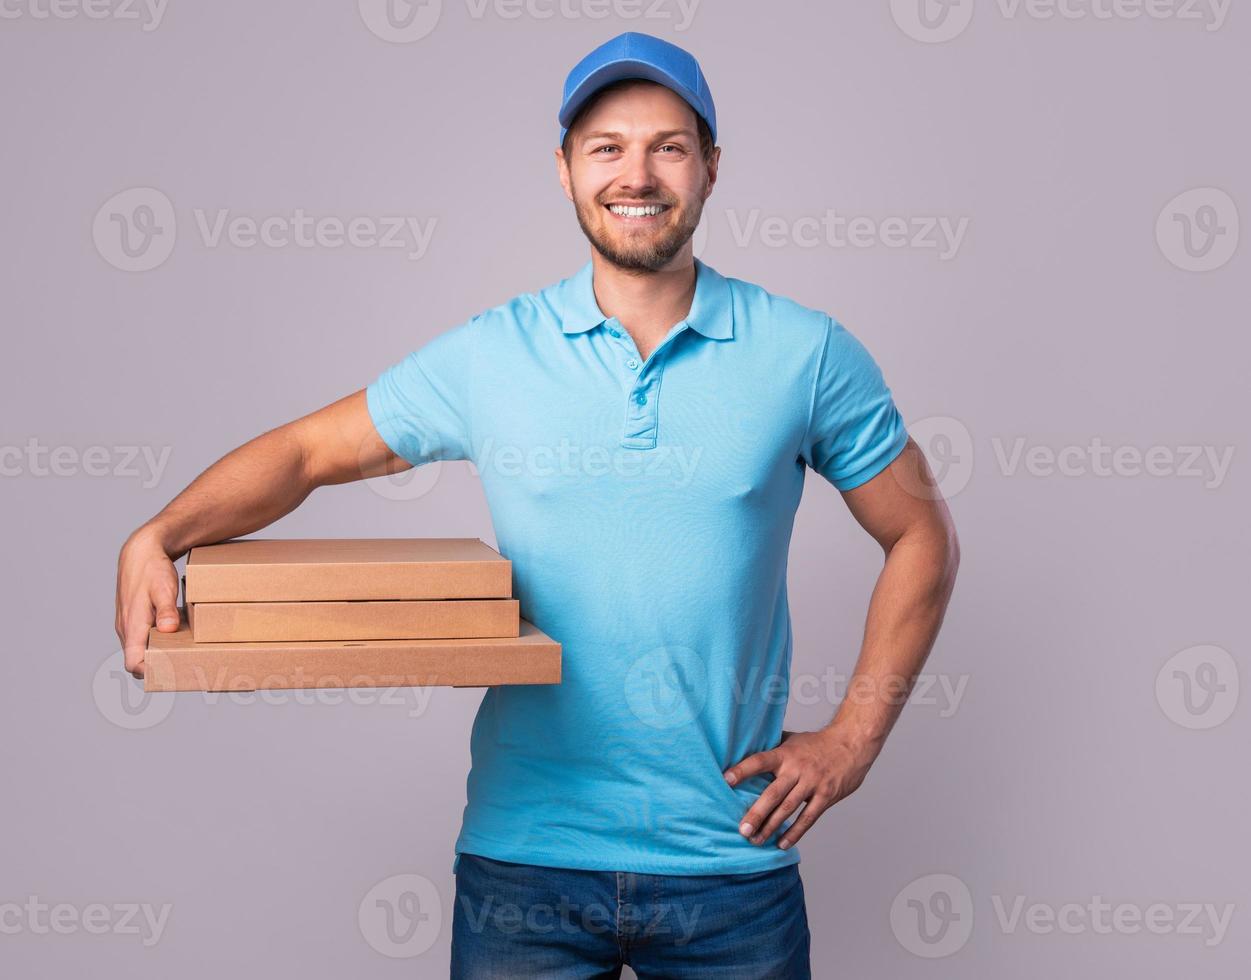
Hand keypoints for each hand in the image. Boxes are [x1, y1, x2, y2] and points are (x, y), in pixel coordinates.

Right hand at [115, 525, 180, 679]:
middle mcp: (126, 628)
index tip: (169, 674)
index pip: (132, 663)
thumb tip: (168, 629)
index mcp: (132, 625)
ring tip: (180, 655)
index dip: (148, 673)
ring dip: (154, 654)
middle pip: (136, 659)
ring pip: (138, 649)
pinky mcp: (133, 617)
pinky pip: (140, 637)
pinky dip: (154, 642)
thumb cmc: (152, 568)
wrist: (141, 551)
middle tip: (181, 669)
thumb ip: (165, 610)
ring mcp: (127, 623)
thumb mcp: (163, 588)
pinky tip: (173, 637)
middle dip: (155, 668)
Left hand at [722, 727, 876, 849]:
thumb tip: (747, 749)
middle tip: (742, 830)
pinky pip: (808, 817)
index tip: (726, 780)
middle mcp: (797, 769)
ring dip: (771, 827)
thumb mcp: (793, 740)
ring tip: (756, 840)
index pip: (760, 761)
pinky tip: (782, 843)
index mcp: (785, 754)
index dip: (743, 770)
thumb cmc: (817, 743)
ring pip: (788, 809)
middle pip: (773, 793)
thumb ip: (773, 748)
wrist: (851, 744)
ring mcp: (812, 783)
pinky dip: (795, 832)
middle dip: (756, 813)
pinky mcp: (826, 796)